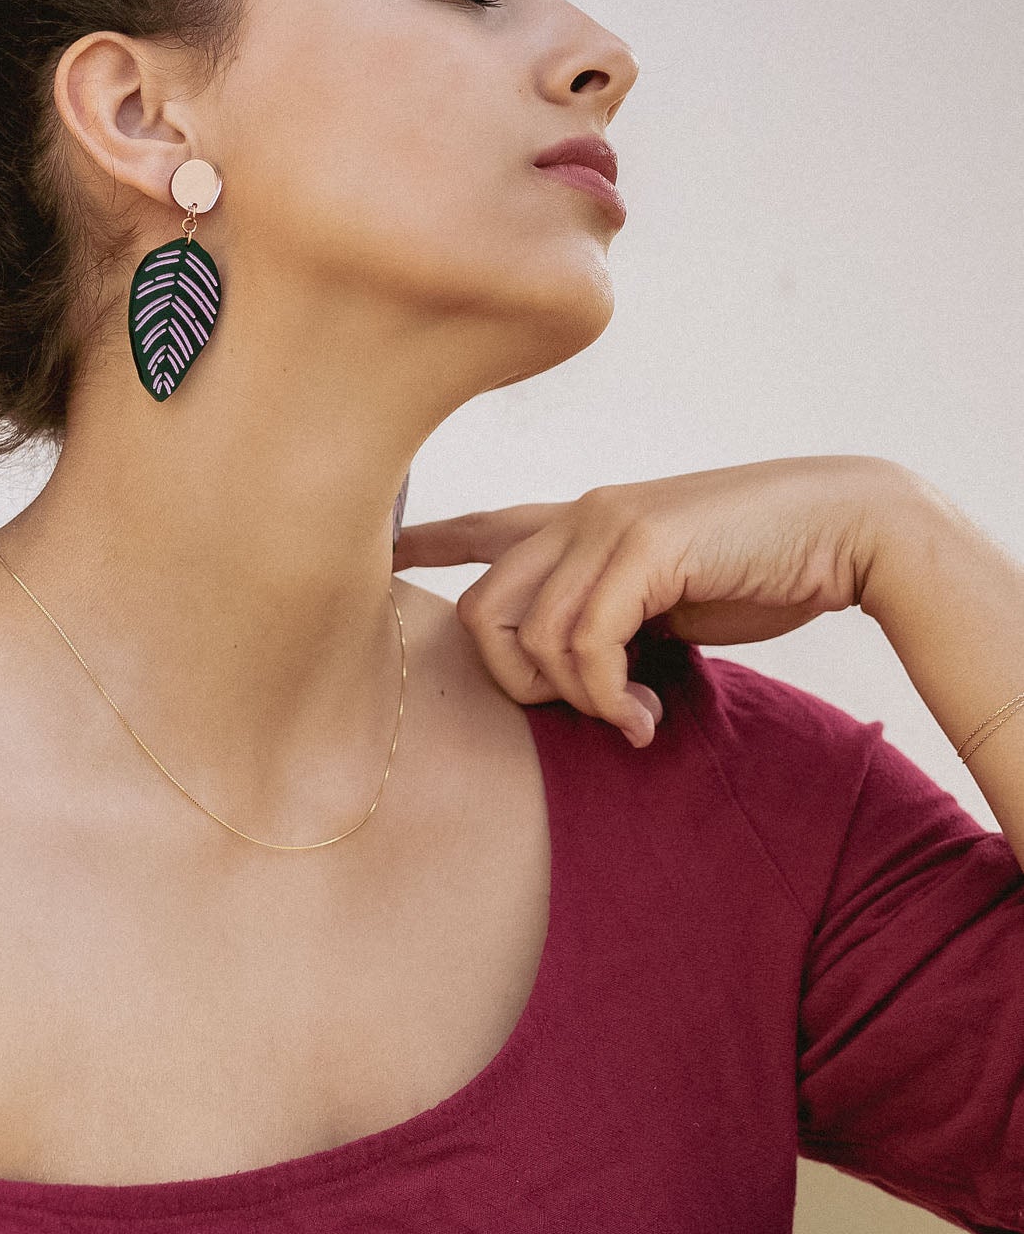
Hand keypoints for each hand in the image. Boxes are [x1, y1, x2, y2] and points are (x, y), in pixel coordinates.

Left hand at [392, 455, 900, 746]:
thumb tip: (573, 684)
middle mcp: (581, 514)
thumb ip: (612, 624)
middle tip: (587, 713)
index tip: (388, 559)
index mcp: (585, 521)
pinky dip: (607, 696)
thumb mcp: (669, 603)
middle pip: (481, 609)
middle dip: (515, 683)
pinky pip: (583, 643)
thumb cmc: (764, 571)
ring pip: (529, 635)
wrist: (845, 532)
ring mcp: (607, 522)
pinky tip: (646, 717)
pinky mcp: (641, 544)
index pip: (487, 528)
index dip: (431, 544)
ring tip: (633, 719)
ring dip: (577, 700)